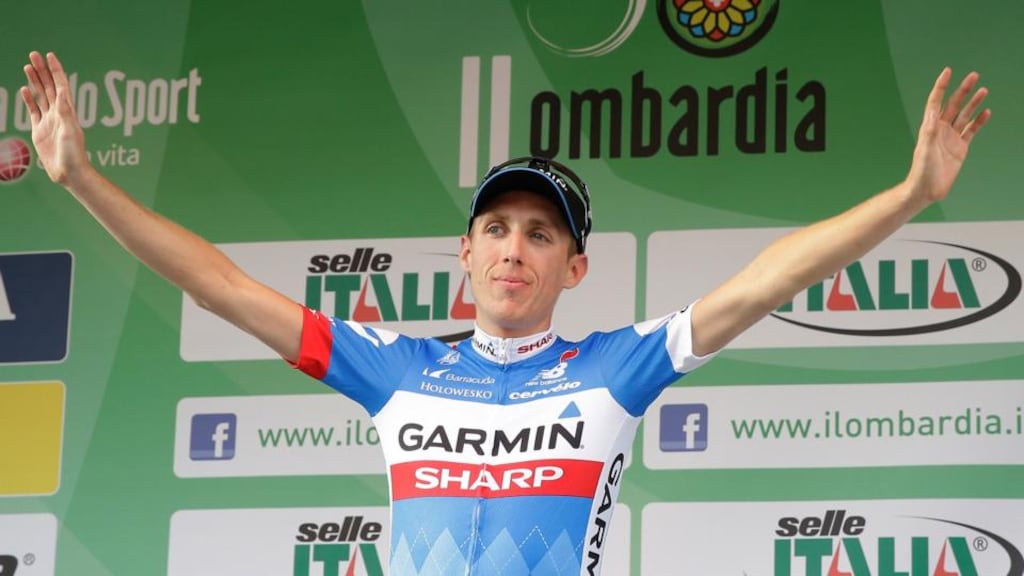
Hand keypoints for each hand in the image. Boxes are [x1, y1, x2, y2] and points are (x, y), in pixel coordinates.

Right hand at [20, 52, 89, 185]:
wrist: (70, 173)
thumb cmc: (73, 154)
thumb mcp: (70, 132)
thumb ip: (65, 113)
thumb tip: (60, 94)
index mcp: (67, 111)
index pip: (61, 85)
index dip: (55, 70)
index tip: (50, 55)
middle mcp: (59, 114)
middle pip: (48, 86)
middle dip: (42, 70)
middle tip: (33, 54)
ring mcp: (49, 121)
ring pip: (40, 96)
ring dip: (35, 81)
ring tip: (28, 66)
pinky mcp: (40, 131)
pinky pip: (34, 111)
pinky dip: (29, 99)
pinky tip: (25, 89)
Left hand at [906, 68, 990, 204]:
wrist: (927, 189)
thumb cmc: (922, 170)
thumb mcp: (925, 148)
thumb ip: (930, 130)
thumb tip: (933, 112)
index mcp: (930, 126)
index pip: (936, 101)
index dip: (941, 86)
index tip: (948, 71)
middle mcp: (941, 129)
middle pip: (953, 104)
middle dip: (963, 90)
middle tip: (974, 76)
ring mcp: (951, 138)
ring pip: (964, 115)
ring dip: (973, 103)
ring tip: (983, 90)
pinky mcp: (960, 148)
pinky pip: (971, 130)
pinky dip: (979, 121)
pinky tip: (986, 111)